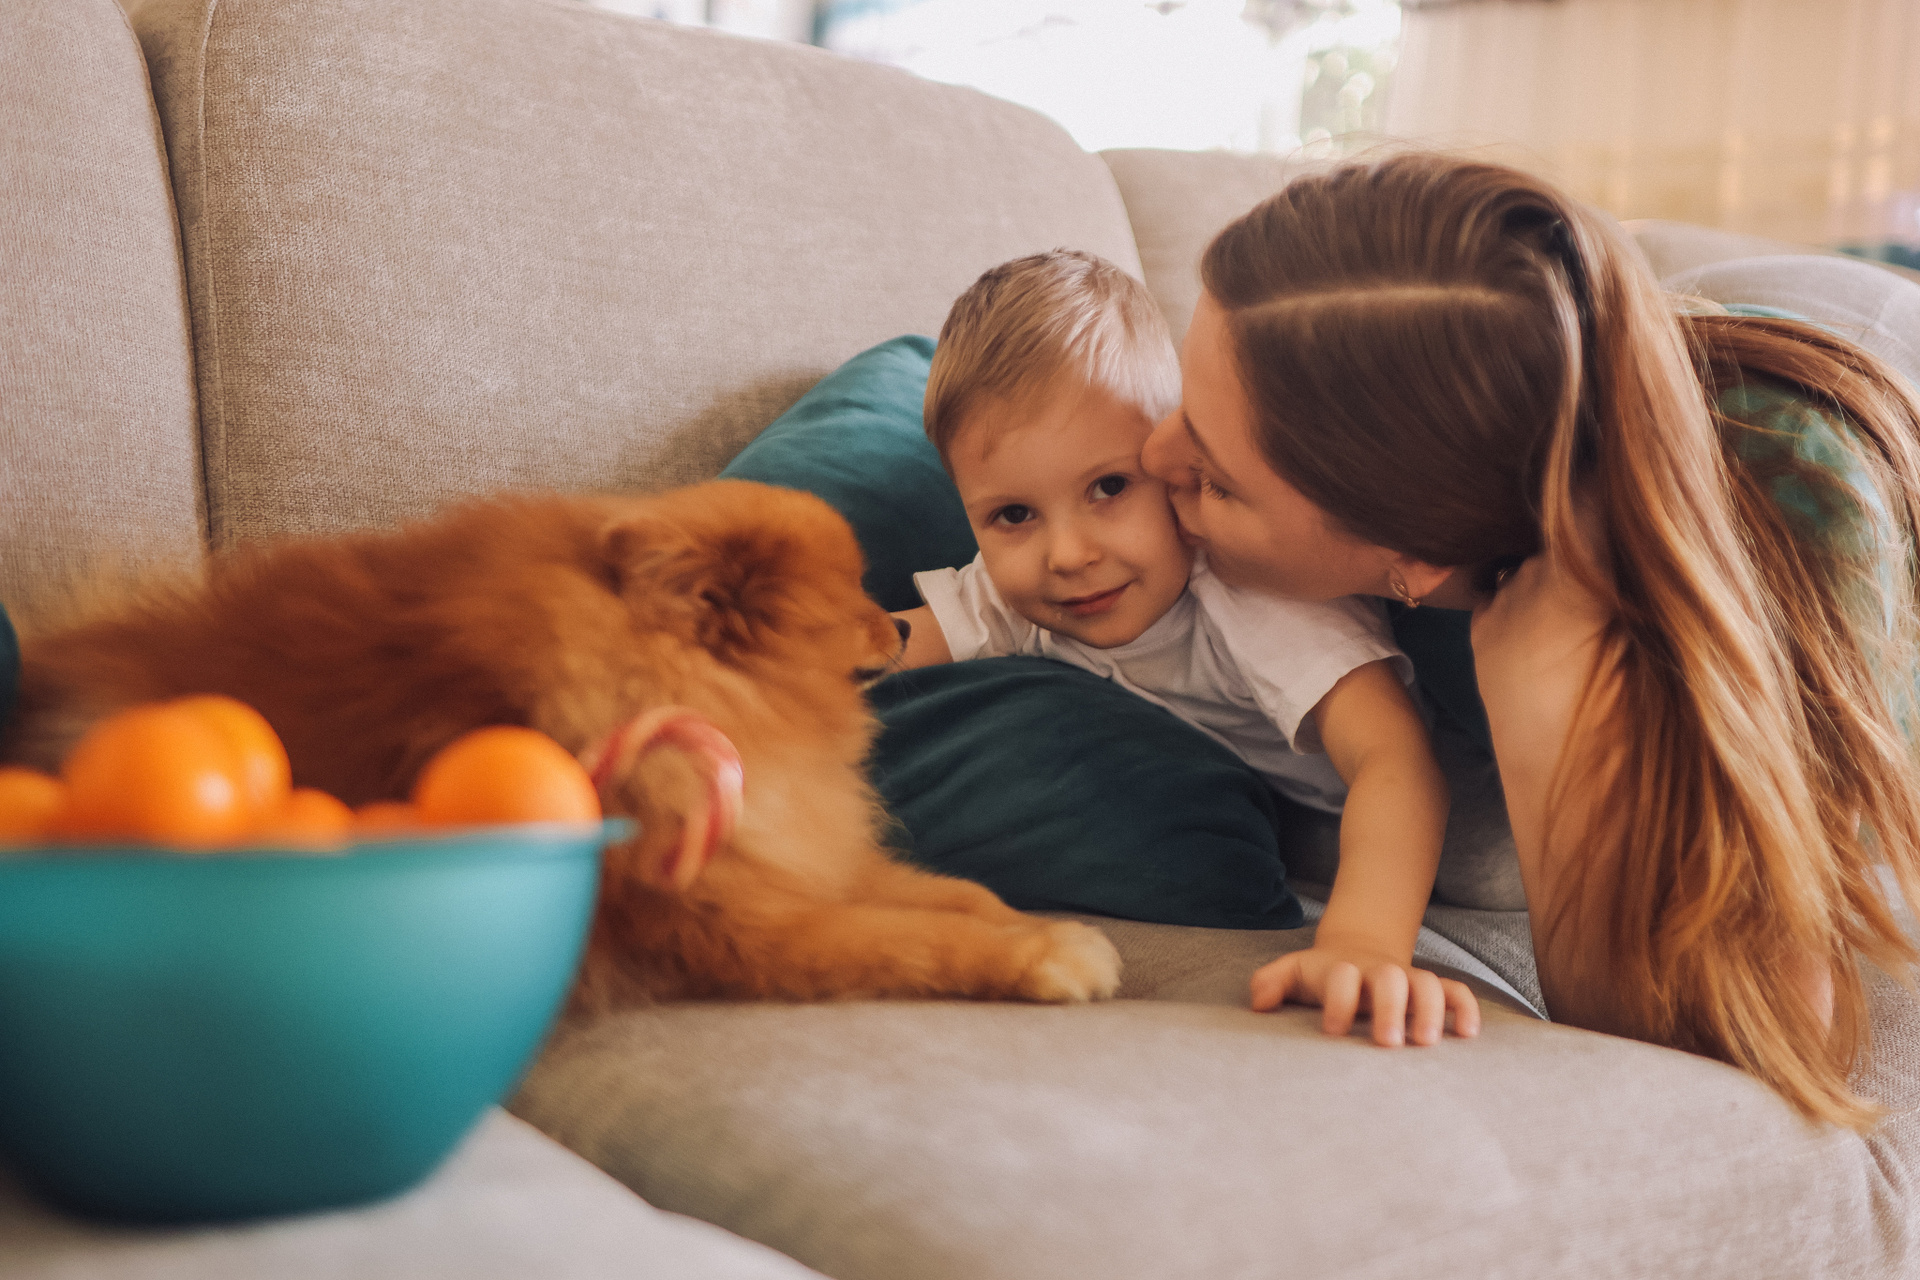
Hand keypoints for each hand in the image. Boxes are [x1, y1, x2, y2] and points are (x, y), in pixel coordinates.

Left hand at [1250, 945, 1481, 1045]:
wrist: (1356, 953)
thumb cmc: (1319, 976)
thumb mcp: (1292, 973)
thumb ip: (1270, 983)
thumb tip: (1258, 1004)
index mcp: (1342, 969)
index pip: (1342, 976)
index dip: (1338, 1000)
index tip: (1333, 1031)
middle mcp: (1378, 973)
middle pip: (1391, 978)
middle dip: (1390, 1008)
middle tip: (1386, 1044)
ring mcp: (1408, 980)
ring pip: (1428, 984)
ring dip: (1431, 1010)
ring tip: (1426, 1043)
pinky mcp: (1432, 990)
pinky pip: (1456, 991)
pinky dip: (1465, 1008)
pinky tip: (1467, 1034)